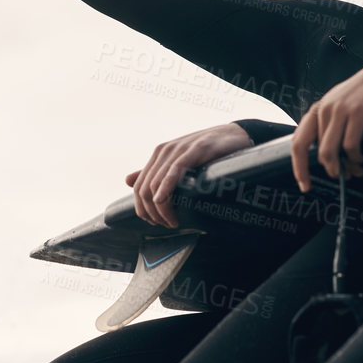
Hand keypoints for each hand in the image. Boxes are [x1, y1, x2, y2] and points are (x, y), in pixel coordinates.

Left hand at [125, 122, 252, 228]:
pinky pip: (174, 170)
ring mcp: (178, 149)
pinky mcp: (195, 149)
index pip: (139, 186)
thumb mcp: (178, 161)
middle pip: (144, 189)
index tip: (156, 223)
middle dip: (152, 213)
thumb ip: (155, 171)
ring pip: (156, 184)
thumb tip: (127, 180)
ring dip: (162, 209)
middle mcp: (164, 151)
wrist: (235, 136)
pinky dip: (166, 188)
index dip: (143, 209)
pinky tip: (163, 200)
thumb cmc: (209, 152)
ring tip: (173, 221)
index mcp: (158, 155)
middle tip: (167, 225)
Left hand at [289, 57, 362, 191]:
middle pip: (318, 153)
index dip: (299, 168)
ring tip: (357, 170)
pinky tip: (362, 158)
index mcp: (318, 110)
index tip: (305, 186)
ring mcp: (340, 110)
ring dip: (345, 168)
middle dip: (331, 171)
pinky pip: (350, 146)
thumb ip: (330, 127)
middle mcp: (325, 109)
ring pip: (332, 152)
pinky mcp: (359, 113)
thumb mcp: (340, 106)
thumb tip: (330, 159)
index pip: (298, 143)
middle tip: (344, 177)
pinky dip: (356, 158)